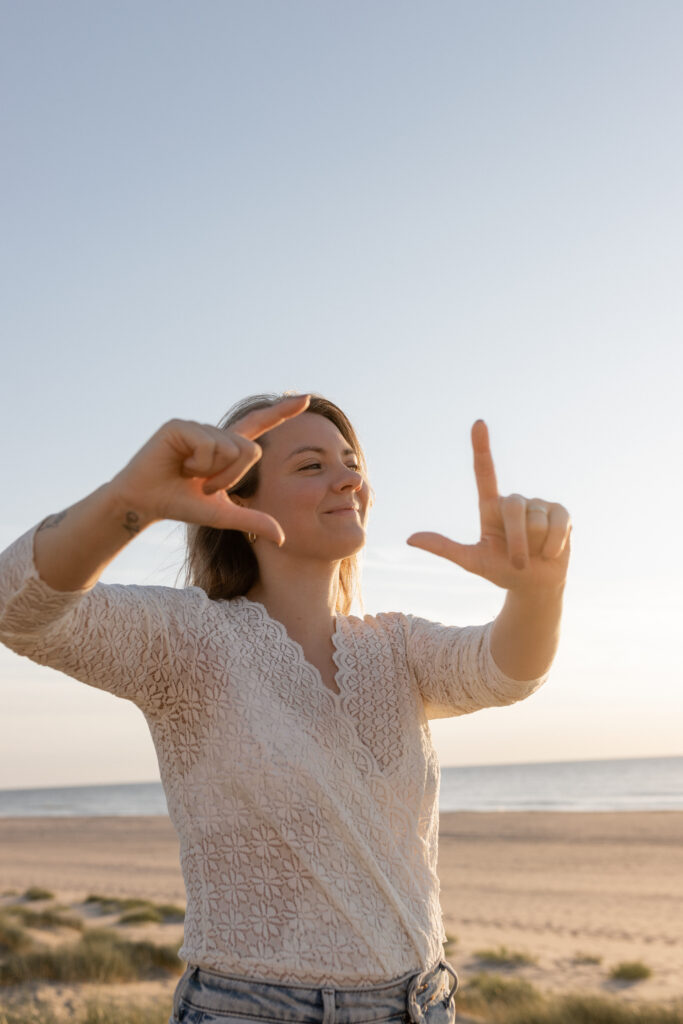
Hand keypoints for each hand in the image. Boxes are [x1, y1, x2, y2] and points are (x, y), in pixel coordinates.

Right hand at [109, 395, 310, 544]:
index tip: (308, 399)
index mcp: (227, 448)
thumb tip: (283, 538)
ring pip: (230, 449)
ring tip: (188, 475)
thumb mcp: (223, 515)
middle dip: (232, 477)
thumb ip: (253, 520)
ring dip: (212, 472)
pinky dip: (198, 463)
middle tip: (204, 485)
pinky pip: (209, 444)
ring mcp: (198, 426)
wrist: (144, 503)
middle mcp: (215, 433)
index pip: (260, 425)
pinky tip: (179, 465)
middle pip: (251, 451)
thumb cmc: (180, 505)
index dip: (283, 412)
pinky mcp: (181, 426)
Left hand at [406, 420, 570, 592]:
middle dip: (516, 542)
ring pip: (536, 521)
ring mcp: (539, 504)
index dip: (482, 447)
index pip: (484, 472)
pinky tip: (551, 552)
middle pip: (514, 508)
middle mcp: (514, 500)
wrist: (534, 585)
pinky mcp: (561, 512)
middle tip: (518, 563)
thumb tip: (410, 539)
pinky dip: (553, 545)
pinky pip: (558, 525)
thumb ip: (444, 548)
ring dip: (534, 547)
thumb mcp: (472, 561)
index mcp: (490, 507)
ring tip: (535, 554)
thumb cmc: (501, 570)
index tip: (478, 424)